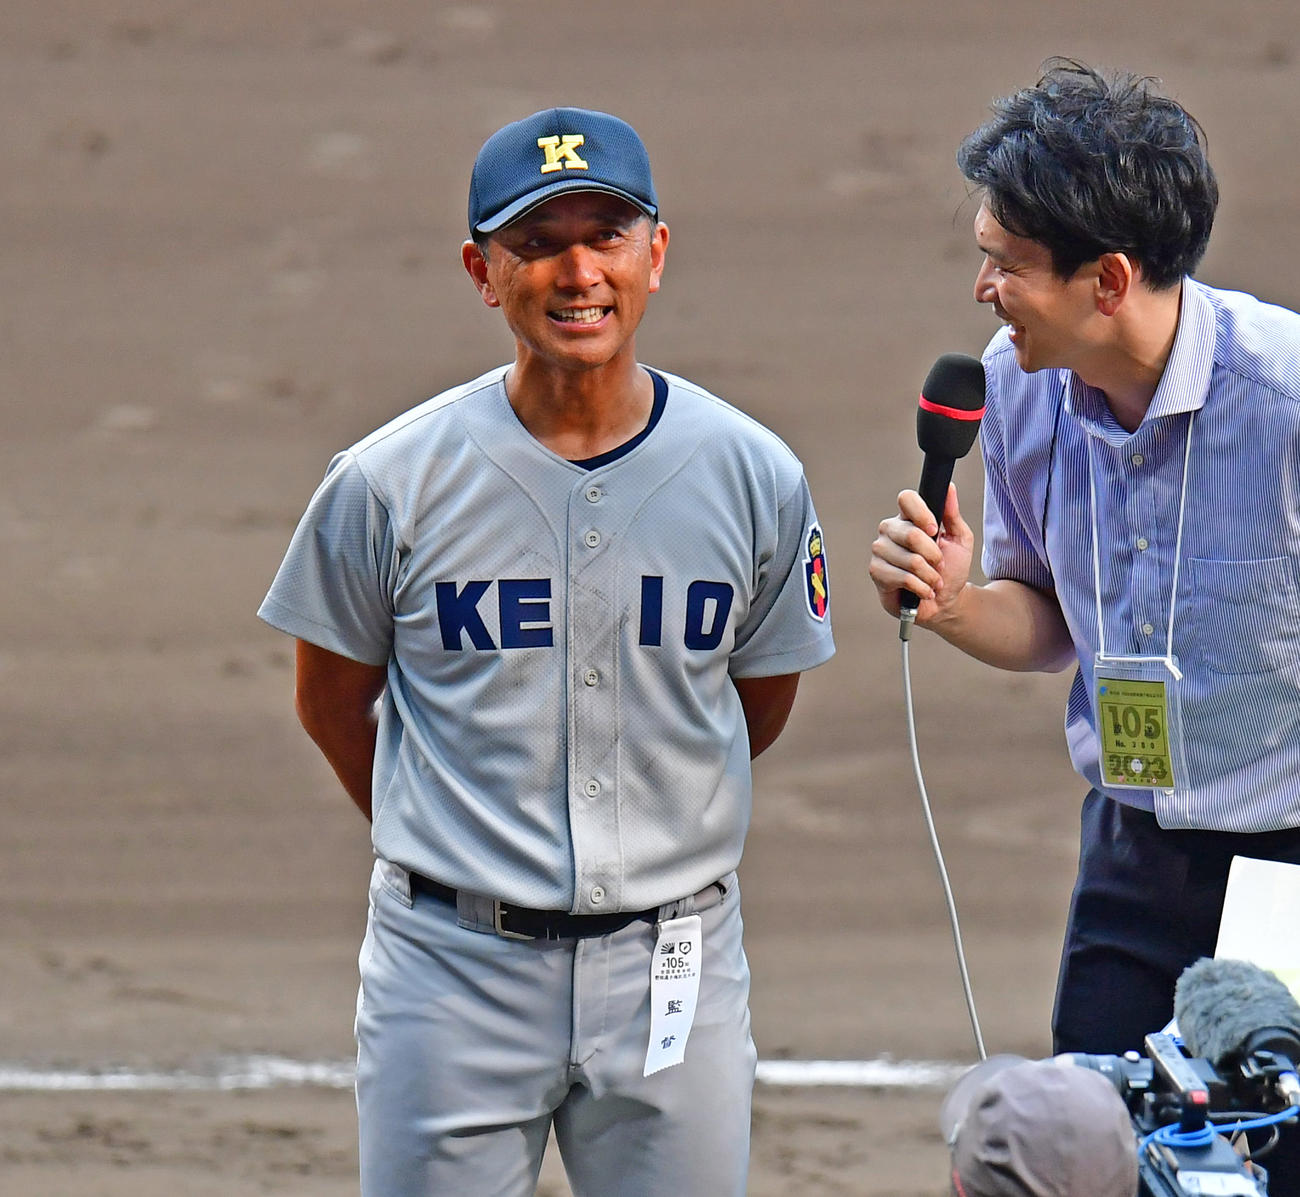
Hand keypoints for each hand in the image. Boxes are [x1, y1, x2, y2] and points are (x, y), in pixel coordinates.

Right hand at [868, 484, 974, 626]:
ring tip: (933, 580)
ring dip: (930, 575)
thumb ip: (952, 515)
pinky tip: (924, 591)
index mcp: (909, 518)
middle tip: (939, 564)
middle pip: (910, 534)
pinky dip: (921, 587)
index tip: (936, 530)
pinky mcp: (876, 572)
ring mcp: (881, 550)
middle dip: (933, 555)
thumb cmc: (951, 569)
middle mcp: (891, 530)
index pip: (906, 499)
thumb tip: (950, 488)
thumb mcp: (959, 540)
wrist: (945, 601)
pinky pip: (902, 577)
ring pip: (910, 559)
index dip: (922, 514)